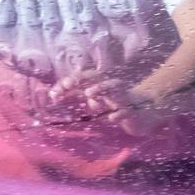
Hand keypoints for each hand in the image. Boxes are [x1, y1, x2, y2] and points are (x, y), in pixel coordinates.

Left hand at [49, 72, 166, 137]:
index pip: (82, 77)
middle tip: (67, 84)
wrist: (141, 111)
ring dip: (101, 89)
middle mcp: (109, 85)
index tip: (54, 93)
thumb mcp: (91, 98)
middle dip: (82, 79)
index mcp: (99, 82)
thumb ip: (74, 96)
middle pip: (96, 76)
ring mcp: (122, 96)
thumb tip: (52, 95)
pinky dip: (119, 114)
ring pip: (113, 87)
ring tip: (89, 93)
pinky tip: (110, 118)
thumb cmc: (112, 103)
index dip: (68, 82)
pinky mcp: (133, 109)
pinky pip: (126, 110)